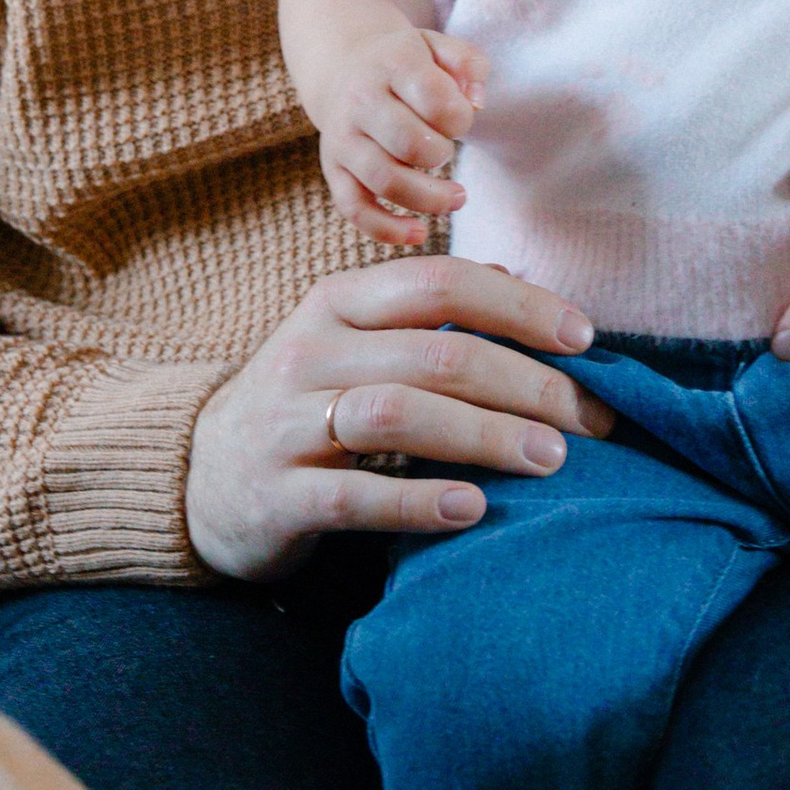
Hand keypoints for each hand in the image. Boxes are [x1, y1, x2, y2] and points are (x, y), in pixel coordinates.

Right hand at [184, 256, 614, 582]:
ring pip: (397, 415)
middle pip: (434, 353)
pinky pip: (355, 496)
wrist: (198, 480)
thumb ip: (426, 314)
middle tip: (591, 420)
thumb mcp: (352, 344)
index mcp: (336, 303)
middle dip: (526, 383)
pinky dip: (420, 502)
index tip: (586, 340)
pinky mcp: (276, 495)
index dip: (520, 307)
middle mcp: (309, 353)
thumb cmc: (302, 407)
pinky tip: (475, 509)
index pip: (439, 282)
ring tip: (548, 458)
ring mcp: (285, 423)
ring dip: (484, 435)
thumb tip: (521, 280)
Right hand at [312, 26, 487, 243]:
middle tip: (450, 153)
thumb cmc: (403, 62)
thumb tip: (476, 102)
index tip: (460, 119)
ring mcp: (343, 138)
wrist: (342, 64)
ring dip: (429, 199)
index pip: (435, 100)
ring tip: (455, 198)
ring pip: (385, 181)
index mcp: (392, 64)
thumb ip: (469, 64)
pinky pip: (354, 209)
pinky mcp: (333, 169)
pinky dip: (387, 230)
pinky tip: (418, 233)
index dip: (460, 118)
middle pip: (410, 144)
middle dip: (443, 155)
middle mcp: (360, 101)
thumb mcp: (439, 45)